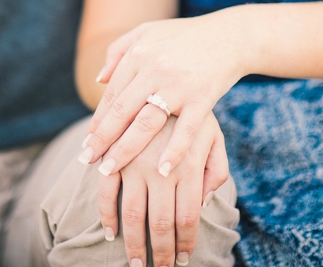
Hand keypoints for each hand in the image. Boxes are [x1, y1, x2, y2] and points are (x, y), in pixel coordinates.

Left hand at [83, 15, 239, 177]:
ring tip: (108, 170)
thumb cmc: (188, 35)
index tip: (88, 143)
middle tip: (87, 161)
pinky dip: (174, 151)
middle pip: (121, 112)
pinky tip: (162, 170)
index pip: (112, 95)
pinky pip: (185, 129)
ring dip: (125, 150)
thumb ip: (120, 49)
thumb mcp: (150, 31)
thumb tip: (100, 79)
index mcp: (140, 55)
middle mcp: (155, 69)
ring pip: (145, 123)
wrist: (232, 35)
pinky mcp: (203, 97)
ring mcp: (179, 85)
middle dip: (102, 140)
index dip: (98, 122)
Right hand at [98, 112, 230, 266]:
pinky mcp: (115, 155)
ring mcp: (136, 162)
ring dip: (132, 243)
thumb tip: (203, 202)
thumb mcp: (216, 138)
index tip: (184, 260)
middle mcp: (161, 166)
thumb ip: (216, 170)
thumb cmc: (197, 113)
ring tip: (134, 263)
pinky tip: (111, 232)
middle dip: (160, 251)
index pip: (187, 215)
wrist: (173, 75)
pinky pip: (106, 192)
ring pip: (132, 213)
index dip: (185, 242)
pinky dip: (106, 214)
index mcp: (189, 164)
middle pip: (160, 221)